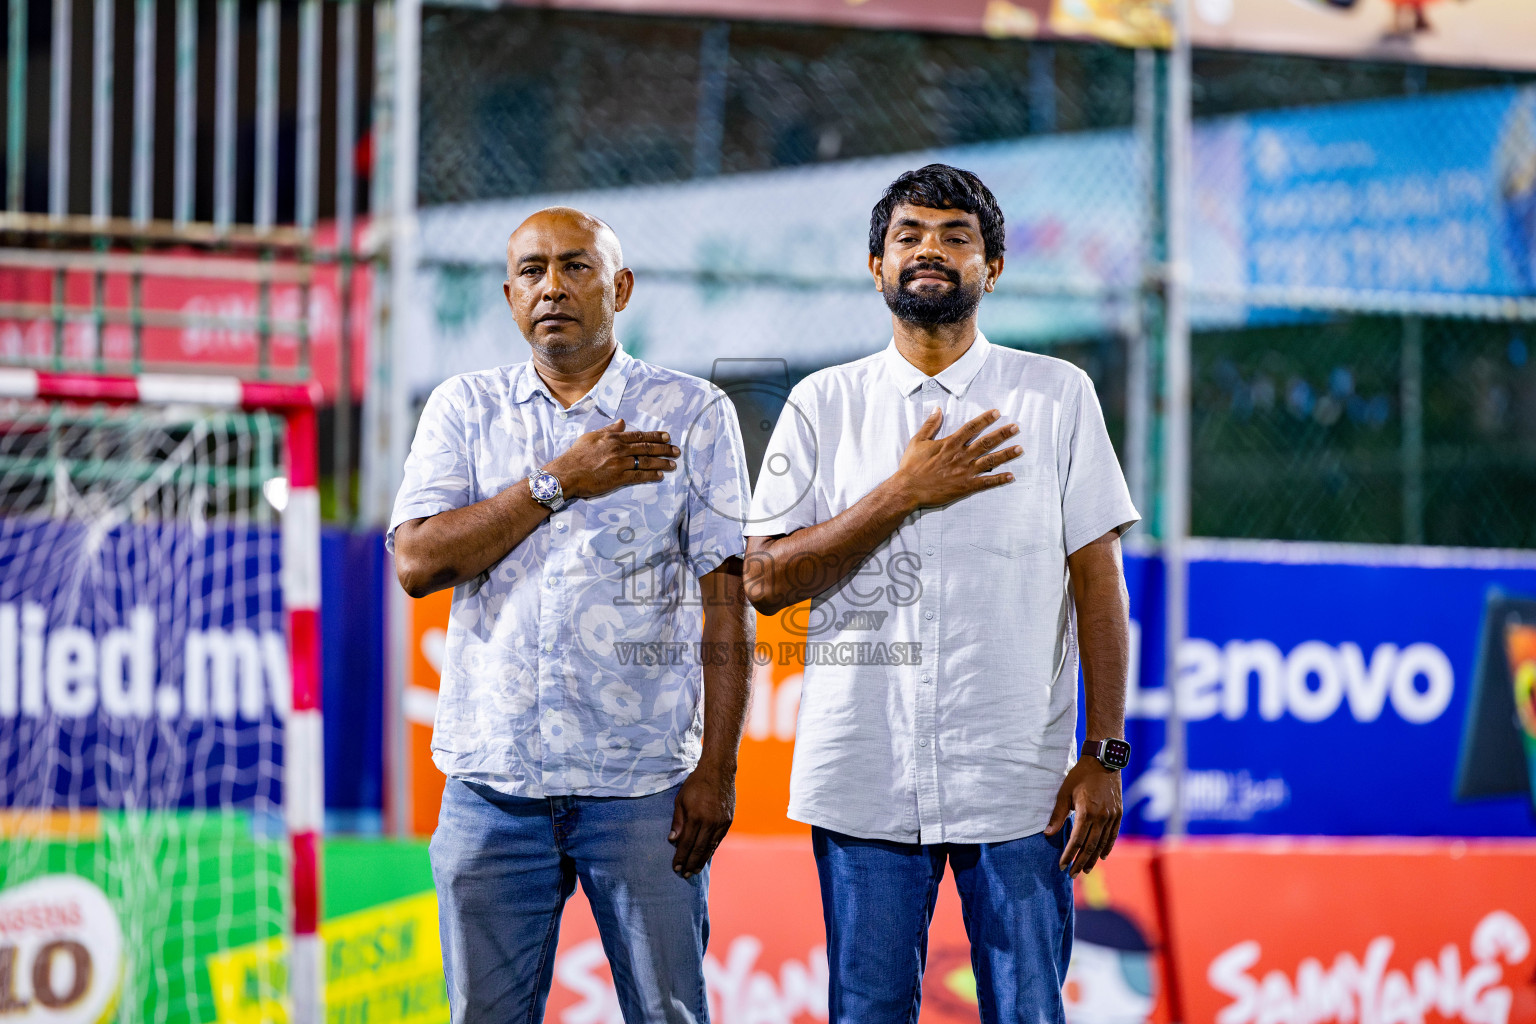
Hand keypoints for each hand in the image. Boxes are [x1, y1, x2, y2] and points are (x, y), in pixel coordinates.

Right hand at [544, 419, 679, 499]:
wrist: (567, 473)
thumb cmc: (576, 455)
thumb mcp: (592, 437)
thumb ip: (609, 429)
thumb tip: (622, 422)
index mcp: (613, 438)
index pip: (639, 436)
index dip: (655, 436)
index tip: (667, 437)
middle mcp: (619, 449)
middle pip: (647, 448)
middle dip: (664, 449)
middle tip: (676, 450)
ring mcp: (620, 463)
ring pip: (646, 461)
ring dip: (662, 463)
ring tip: (673, 464)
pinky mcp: (619, 478)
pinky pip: (639, 476)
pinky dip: (651, 475)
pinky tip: (660, 476)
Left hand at [668, 762, 734, 878]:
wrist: (719, 771)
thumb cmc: (696, 783)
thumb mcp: (680, 799)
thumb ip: (677, 821)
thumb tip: (673, 841)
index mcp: (695, 816)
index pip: (686, 843)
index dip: (680, 857)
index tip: (675, 867)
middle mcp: (710, 822)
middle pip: (699, 849)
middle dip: (690, 863)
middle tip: (684, 874)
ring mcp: (721, 822)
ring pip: (710, 847)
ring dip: (701, 860)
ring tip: (695, 870)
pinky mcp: (728, 821)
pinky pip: (718, 840)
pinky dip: (711, 850)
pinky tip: (705, 856)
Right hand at [888, 408, 1020, 511]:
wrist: (908, 489)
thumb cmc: (911, 466)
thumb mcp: (918, 441)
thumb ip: (930, 425)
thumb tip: (938, 409)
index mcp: (950, 443)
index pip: (971, 427)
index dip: (985, 419)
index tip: (997, 412)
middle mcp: (961, 456)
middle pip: (986, 442)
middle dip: (1002, 434)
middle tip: (1016, 428)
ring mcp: (964, 472)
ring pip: (990, 461)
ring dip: (1006, 455)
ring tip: (1020, 449)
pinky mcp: (965, 486)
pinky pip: (986, 482)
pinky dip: (999, 479)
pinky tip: (1011, 476)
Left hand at [1045, 756, 1122, 876]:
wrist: (1103, 761)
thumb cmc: (1080, 775)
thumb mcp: (1064, 792)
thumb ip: (1057, 815)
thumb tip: (1047, 833)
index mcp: (1087, 812)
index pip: (1077, 841)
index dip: (1069, 855)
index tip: (1062, 866)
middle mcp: (1101, 817)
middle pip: (1090, 846)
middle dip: (1080, 862)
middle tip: (1072, 874)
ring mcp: (1112, 816)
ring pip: (1102, 843)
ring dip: (1093, 858)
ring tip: (1084, 869)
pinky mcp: (1118, 814)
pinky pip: (1112, 835)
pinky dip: (1106, 847)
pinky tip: (1101, 856)